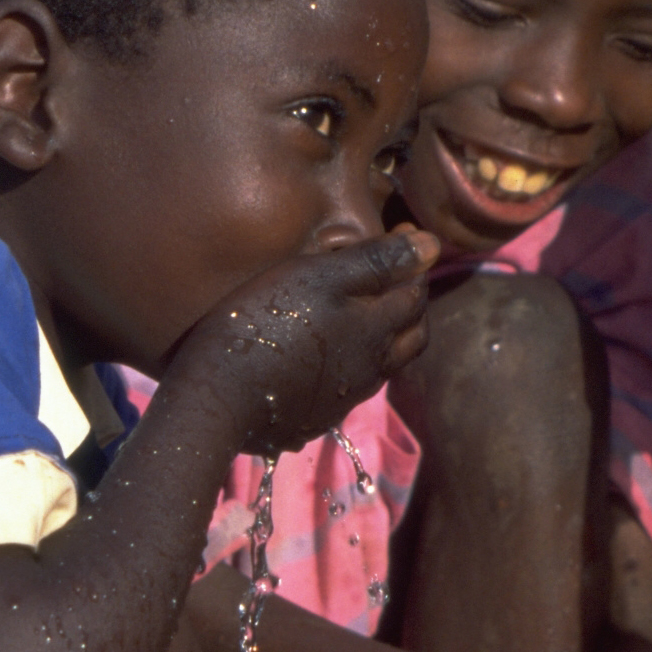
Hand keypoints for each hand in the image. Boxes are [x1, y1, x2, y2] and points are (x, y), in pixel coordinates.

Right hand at [175, 230, 440, 455]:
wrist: (217, 396)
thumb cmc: (265, 322)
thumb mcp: (318, 276)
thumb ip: (375, 260)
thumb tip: (433, 244)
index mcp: (376, 331)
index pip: (417, 295)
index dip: (416, 264)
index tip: (403, 234)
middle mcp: (371, 369)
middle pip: (413, 336)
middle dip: (412, 305)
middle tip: (395, 277)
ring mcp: (344, 399)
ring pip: (385, 365)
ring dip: (387, 337)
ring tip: (365, 313)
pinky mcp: (316, 417)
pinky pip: (350, 388)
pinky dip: (354, 364)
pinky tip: (327, 352)